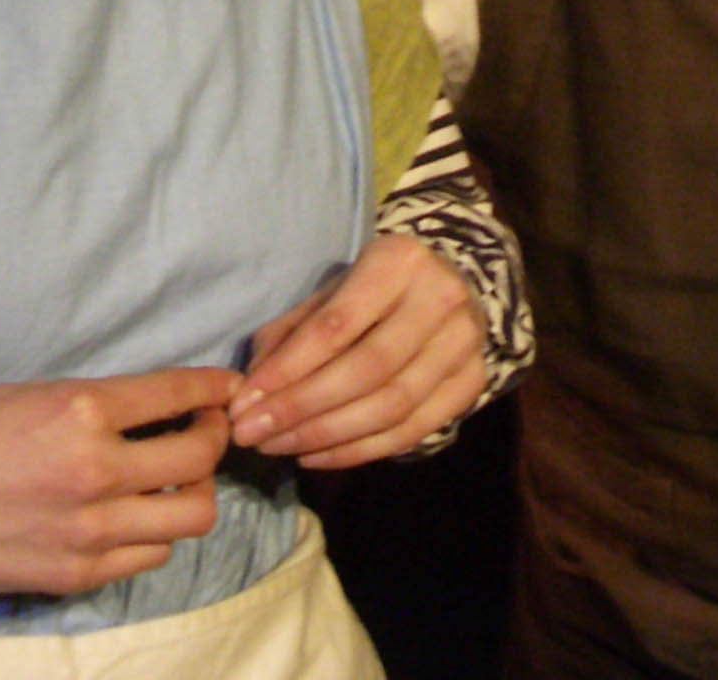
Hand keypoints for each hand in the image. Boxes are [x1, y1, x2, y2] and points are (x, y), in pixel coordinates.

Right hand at [0, 365, 238, 596]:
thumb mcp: (29, 395)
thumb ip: (95, 405)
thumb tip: (157, 410)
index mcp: (81, 409)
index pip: (179, 395)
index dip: (214, 389)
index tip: (226, 389)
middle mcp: (94, 470)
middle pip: (202, 460)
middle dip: (214, 439)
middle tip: (205, 432)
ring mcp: (88, 530)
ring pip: (189, 517)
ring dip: (191, 493)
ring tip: (173, 480)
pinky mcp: (74, 575)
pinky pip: (148, 556)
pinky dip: (152, 533)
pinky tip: (134, 516)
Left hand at [229, 235, 485, 469]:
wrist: (455, 285)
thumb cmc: (377, 288)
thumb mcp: (334, 289)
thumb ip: (293, 331)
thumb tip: (251, 388)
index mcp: (399, 261)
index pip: (337, 324)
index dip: (288, 368)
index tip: (245, 402)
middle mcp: (440, 299)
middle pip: (366, 370)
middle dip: (302, 409)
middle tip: (253, 434)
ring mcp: (464, 344)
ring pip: (391, 407)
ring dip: (326, 436)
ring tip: (278, 447)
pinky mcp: (472, 383)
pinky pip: (412, 431)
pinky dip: (359, 451)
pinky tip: (316, 455)